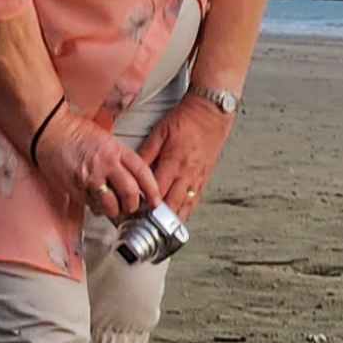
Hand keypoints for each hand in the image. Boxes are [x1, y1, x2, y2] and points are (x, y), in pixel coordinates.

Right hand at [35, 107, 161, 221]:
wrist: (48, 132)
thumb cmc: (75, 133)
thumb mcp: (106, 139)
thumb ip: (119, 158)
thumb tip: (132, 179)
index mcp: (116, 150)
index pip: (142, 172)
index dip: (152, 189)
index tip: (156, 200)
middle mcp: (105, 164)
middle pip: (129, 192)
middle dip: (134, 205)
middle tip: (133, 207)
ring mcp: (89, 178)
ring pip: (111, 204)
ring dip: (116, 211)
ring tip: (115, 210)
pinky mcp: (75, 188)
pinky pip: (92, 205)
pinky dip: (98, 209)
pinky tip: (98, 206)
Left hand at [138, 92, 231, 218]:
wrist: (210, 113)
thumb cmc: (184, 120)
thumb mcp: (159, 132)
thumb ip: (145, 153)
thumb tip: (131, 170)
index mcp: (173, 162)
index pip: (156, 190)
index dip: (145, 203)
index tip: (133, 212)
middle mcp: (187, 173)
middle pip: (170, 203)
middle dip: (157, 217)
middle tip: (143, 226)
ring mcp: (197, 177)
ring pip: (184, 205)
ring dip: (171, 218)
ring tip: (159, 228)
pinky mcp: (204, 176)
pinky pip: (195, 199)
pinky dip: (186, 210)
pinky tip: (178, 217)